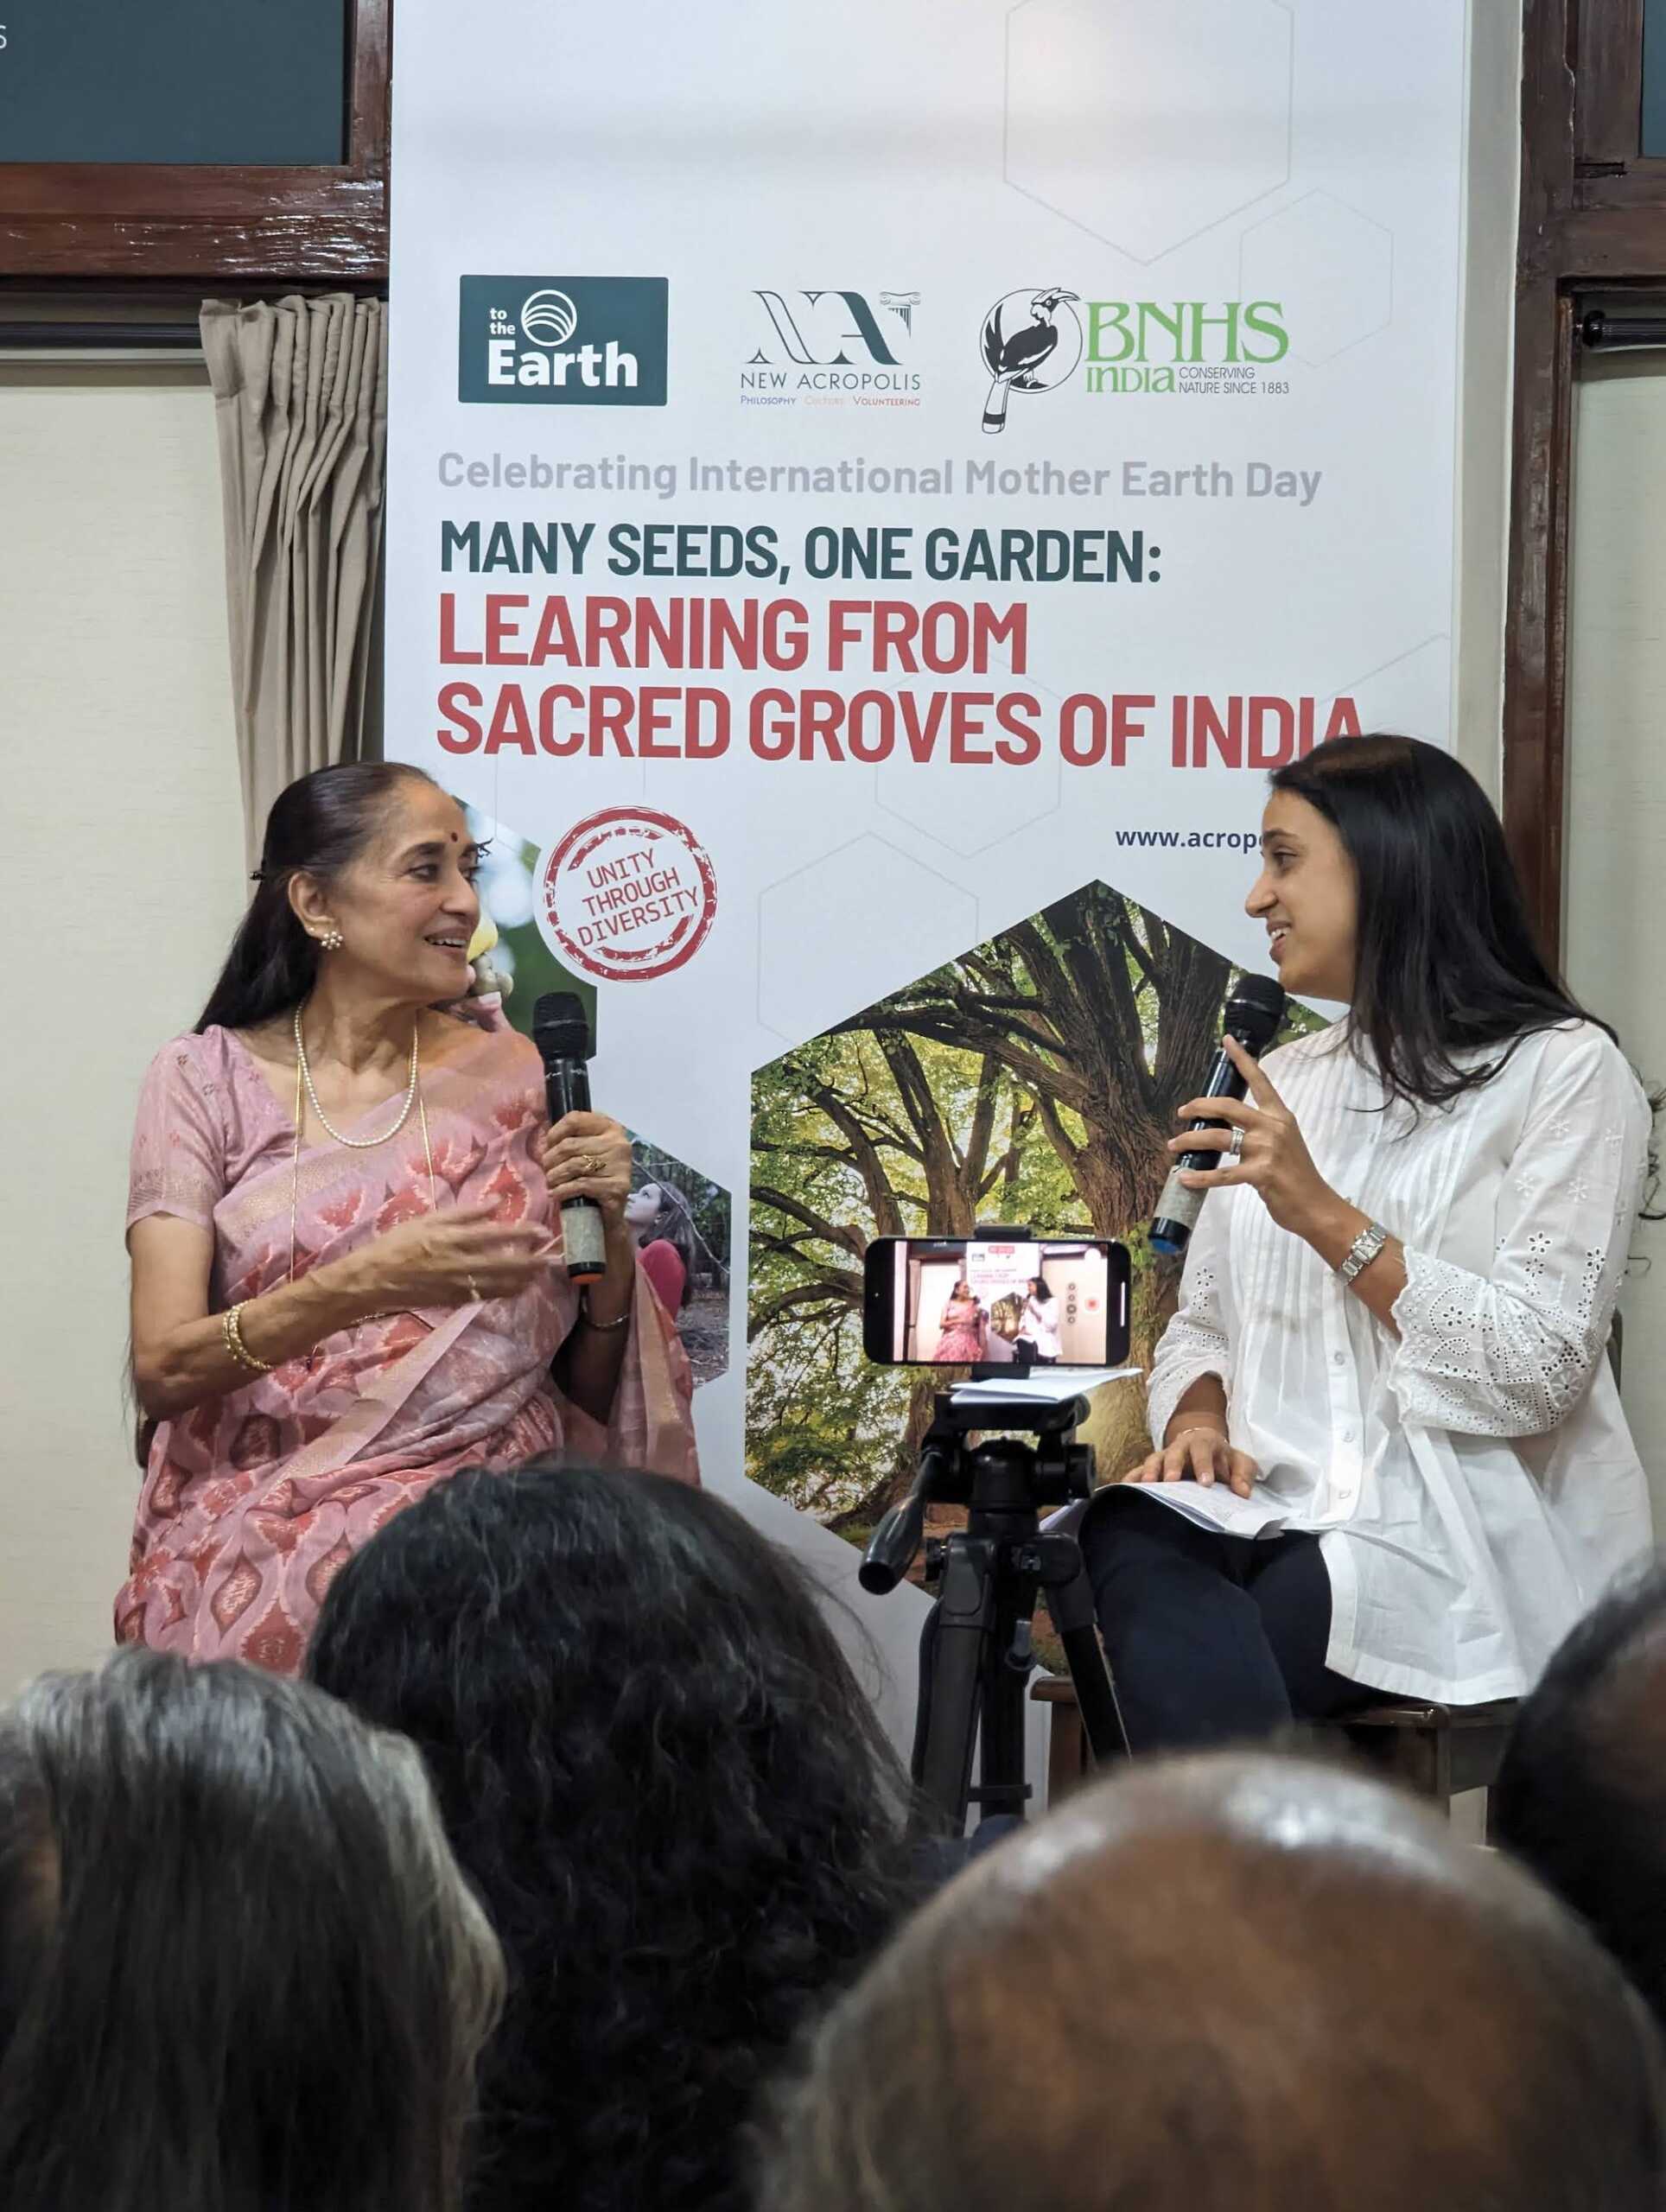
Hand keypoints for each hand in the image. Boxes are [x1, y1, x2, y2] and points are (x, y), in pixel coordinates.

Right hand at [347, 1202, 554, 1308]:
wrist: (373, 1279)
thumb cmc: (397, 1244)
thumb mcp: (428, 1220)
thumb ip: (464, 1213)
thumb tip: (496, 1203)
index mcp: (452, 1238)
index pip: (496, 1234)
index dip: (522, 1233)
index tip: (542, 1231)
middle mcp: (458, 1263)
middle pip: (504, 1263)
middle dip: (531, 1261)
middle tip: (551, 1258)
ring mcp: (457, 1285)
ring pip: (499, 1284)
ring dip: (523, 1279)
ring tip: (540, 1273)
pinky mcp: (453, 1300)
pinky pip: (486, 1297)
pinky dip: (505, 1293)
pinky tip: (518, 1289)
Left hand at [538, 1112, 631, 1230]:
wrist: (608, 1213)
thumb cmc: (592, 1175)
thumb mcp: (582, 1149)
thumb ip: (565, 1130)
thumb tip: (532, 1102)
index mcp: (610, 1127)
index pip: (576, 1119)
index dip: (555, 1132)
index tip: (547, 1145)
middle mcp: (618, 1143)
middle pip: (571, 1145)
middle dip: (551, 1159)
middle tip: (546, 1170)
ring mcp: (620, 1165)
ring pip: (574, 1165)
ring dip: (555, 1176)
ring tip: (550, 1182)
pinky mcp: (617, 1187)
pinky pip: (581, 1185)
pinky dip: (563, 1190)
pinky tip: (556, 1194)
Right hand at [1127, 1426, 1260, 1498]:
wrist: (1205, 1447)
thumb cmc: (1222, 1459)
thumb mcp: (1239, 1462)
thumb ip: (1243, 1475)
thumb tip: (1243, 1493)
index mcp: (1204, 1442)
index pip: (1203, 1450)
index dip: (1203, 1464)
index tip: (1206, 1482)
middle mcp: (1181, 1446)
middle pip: (1174, 1452)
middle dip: (1172, 1466)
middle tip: (1171, 1480)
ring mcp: (1165, 1456)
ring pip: (1154, 1460)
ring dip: (1149, 1471)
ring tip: (1147, 1485)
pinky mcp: (1153, 1468)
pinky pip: (1138, 1471)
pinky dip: (1130, 1479)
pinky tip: (1123, 1488)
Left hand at [1169, 1035, 1339, 1239]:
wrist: (1316, 1206)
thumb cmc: (1297, 1177)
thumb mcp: (1284, 1144)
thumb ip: (1260, 1133)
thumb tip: (1227, 1132)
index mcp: (1280, 1116)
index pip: (1259, 1081)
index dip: (1242, 1059)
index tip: (1226, 1041)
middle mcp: (1273, 1127)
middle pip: (1227, 1106)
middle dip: (1199, 1106)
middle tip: (1181, 1112)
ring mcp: (1267, 1149)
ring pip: (1218, 1137)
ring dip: (1190, 1141)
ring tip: (1174, 1146)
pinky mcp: (1261, 1173)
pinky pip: (1222, 1174)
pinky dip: (1200, 1177)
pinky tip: (1185, 1178)